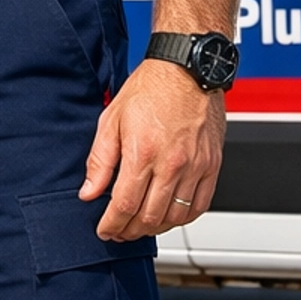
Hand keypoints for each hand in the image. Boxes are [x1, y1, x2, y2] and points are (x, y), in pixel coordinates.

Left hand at [80, 59, 225, 240]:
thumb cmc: (150, 88)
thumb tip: (88, 192)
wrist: (187, 69)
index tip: (104, 230)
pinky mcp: (212, 165)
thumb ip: (100, 161)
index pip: (124, 204)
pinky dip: (183, 218)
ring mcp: (195, 166)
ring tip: (141, 225)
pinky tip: (169, 216)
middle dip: (130, 231)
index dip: (112, 224)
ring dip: (155, 228)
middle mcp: (172, 163)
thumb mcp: (112, 120)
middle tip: (120, 231)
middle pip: (149, 217)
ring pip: (175, 217)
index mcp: (143, 152)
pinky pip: (199, 206)